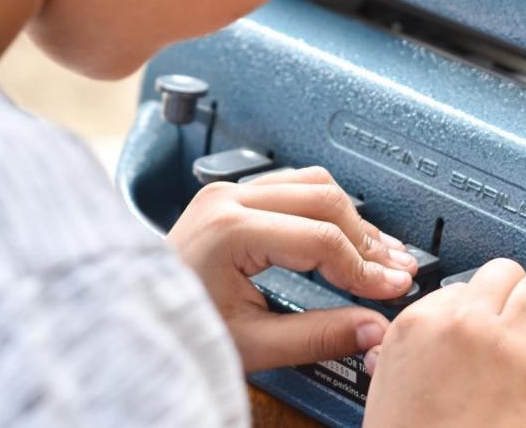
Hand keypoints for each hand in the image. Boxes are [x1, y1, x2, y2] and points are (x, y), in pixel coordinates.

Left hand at [166, 167, 417, 371]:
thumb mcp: (253, 343)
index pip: (322, 238)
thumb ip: (319, 335)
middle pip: (325, 199)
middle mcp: (228, 199)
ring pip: (312, 182)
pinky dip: (326, 209)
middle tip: (394, 271)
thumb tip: (373, 328)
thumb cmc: (178, 325)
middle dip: (367, 239)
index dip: (365, 267)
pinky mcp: (230, 195)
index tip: (391, 289)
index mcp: (230, 229)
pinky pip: (292, 185)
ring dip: (352, 218)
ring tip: (379, 253)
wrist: (131, 312)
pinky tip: (344, 235)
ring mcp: (227, 191)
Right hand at [362, 259, 525, 427]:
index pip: (462, 283)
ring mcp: (508, 349)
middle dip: (513, 295)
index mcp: (418, 325)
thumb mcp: (390, 382)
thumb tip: (443, 324)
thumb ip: (418, 344)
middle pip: (506, 272)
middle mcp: (464, 327)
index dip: (477, 306)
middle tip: (516, 321)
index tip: (483, 324)